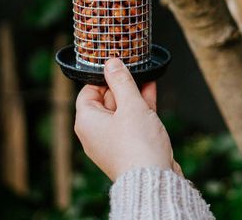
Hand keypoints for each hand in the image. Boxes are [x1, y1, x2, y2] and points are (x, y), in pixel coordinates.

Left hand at [74, 57, 178, 180]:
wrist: (154, 180)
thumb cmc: (137, 146)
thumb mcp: (130, 104)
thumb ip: (121, 80)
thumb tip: (111, 62)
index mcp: (87, 121)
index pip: (88, 91)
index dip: (102, 76)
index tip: (116, 65)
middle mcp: (96, 132)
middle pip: (106, 99)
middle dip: (121, 83)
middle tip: (133, 66)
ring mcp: (113, 140)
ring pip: (122, 109)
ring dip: (134, 93)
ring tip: (145, 74)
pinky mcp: (129, 146)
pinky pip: (132, 120)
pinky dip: (140, 106)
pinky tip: (151, 90)